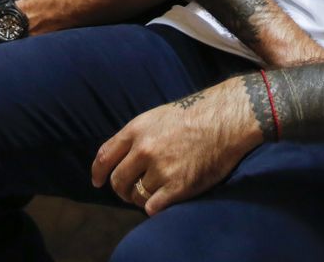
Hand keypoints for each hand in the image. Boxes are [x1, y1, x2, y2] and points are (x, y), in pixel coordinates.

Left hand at [91, 80, 263, 215]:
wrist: (225, 119)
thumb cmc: (194, 115)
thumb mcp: (156, 116)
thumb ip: (136, 136)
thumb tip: (120, 158)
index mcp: (136, 130)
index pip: (105, 156)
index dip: (98, 172)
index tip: (97, 182)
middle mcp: (144, 150)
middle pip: (118, 181)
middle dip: (122, 190)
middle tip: (130, 192)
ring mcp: (161, 169)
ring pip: (136, 197)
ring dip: (141, 199)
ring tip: (154, 193)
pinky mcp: (178, 186)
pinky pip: (152, 207)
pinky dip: (155, 207)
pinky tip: (164, 200)